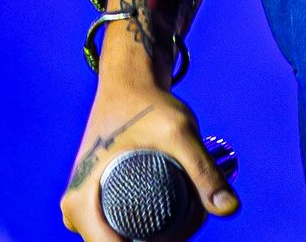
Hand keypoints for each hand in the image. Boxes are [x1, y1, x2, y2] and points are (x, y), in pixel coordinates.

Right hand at [60, 78, 239, 238]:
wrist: (129, 81)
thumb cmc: (149, 103)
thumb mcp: (179, 133)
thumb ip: (203, 171)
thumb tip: (231, 210)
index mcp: (80, 202)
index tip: (184, 234)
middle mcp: (74, 211)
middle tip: (191, 218)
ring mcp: (82, 208)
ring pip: (120, 240)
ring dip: (153, 237)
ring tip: (186, 211)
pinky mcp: (93, 202)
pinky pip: (117, 228)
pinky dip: (146, 226)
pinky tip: (174, 211)